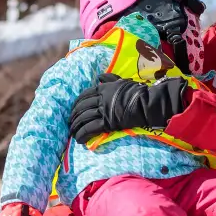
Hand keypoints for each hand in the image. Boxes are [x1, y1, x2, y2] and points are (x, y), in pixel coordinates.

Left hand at [69, 73, 189, 144]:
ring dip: (76, 127)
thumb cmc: (136, 92)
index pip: (84, 95)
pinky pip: (90, 128)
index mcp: (102, 88)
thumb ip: (110, 78)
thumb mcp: (122, 81)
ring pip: (83, 118)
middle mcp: (100, 99)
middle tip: (70, 123)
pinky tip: (79, 139)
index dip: (76, 103)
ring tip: (72, 133)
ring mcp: (103, 111)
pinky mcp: (107, 122)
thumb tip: (99, 76)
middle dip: (73, 116)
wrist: (145, 104)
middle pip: (81, 108)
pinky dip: (82, 134)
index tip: (73, 110)